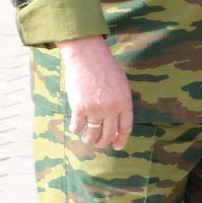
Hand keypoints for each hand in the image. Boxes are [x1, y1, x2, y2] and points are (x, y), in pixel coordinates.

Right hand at [58, 36, 132, 150]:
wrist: (87, 57)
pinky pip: (77, 126)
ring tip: (88, 139)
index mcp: (125, 102)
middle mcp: (111, 109)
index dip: (121, 140)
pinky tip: (76, 128)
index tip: (117, 146)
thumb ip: (121, 103)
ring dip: (90, 140)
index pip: (125, 128)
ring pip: (92, 134)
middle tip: (100, 144)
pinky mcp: (79, 108)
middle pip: (108, 134)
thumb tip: (116, 122)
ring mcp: (95, 109)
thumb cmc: (105, 68)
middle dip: (104, 142)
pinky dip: (76, 129)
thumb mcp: (122, 85)